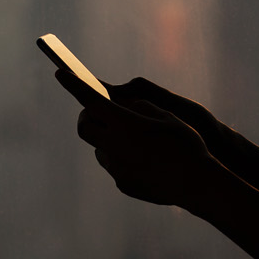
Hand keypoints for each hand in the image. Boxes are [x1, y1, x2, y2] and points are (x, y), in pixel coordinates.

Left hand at [64, 71, 217, 207]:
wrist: (198, 184)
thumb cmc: (187, 145)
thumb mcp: (167, 115)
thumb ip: (141, 107)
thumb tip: (125, 109)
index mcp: (125, 124)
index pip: (91, 99)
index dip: (74, 84)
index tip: (61, 73)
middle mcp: (115, 146)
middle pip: (84, 126)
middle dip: (87, 116)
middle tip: (98, 110)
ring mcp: (116, 167)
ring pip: (99, 147)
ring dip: (107, 138)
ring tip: (132, 138)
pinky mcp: (122, 183)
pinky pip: (114, 165)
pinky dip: (121, 157)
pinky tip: (144, 159)